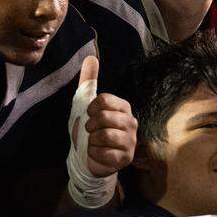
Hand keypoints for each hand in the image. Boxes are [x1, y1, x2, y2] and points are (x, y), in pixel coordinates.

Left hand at [73, 56, 136, 177]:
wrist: (89, 159)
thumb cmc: (90, 130)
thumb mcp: (85, 104)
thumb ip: (89, 80)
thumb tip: (91, 57)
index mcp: (123, 108)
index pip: (104, 100)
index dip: (90, 109)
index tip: (89, 115)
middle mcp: (131, 122)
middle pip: (103, 117)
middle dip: (89, 125)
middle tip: (90, 131)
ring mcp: (131, 141)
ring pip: (103, 135)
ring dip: (91, 140)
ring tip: (94, 143)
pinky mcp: (126, 158)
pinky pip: (103, 152)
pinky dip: (93, 154)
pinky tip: (97, 154)